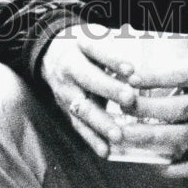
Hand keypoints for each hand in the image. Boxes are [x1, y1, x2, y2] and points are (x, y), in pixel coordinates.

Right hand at [40, 24, 145, 158]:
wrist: (51, 53)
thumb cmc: (82, 45)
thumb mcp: (95, 36)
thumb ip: (114, 50)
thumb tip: (137, 71)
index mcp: (78, 46)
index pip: (96, 50)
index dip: (114, 60)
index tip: (132, 69)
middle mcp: (69, 69)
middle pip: (88, 79)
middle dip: (109, 90)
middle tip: (130, 98)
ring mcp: (66, 91)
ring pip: (82, 108)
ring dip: (100, 122)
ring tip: (118, 135)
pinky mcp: (67, 109)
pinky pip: (79, 126)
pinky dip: (92, 140)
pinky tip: (106, 151)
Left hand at [122, 47, 187, 179]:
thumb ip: (177, 62)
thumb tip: (139, 59)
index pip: (179, 76)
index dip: (154, 78)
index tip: (131, 78)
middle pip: (176, 109)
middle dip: (145, 108)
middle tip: (122, 105)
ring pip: (180, 136)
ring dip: (150, 137)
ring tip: (124, 134)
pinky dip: (174, 166)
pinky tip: (154, 162)